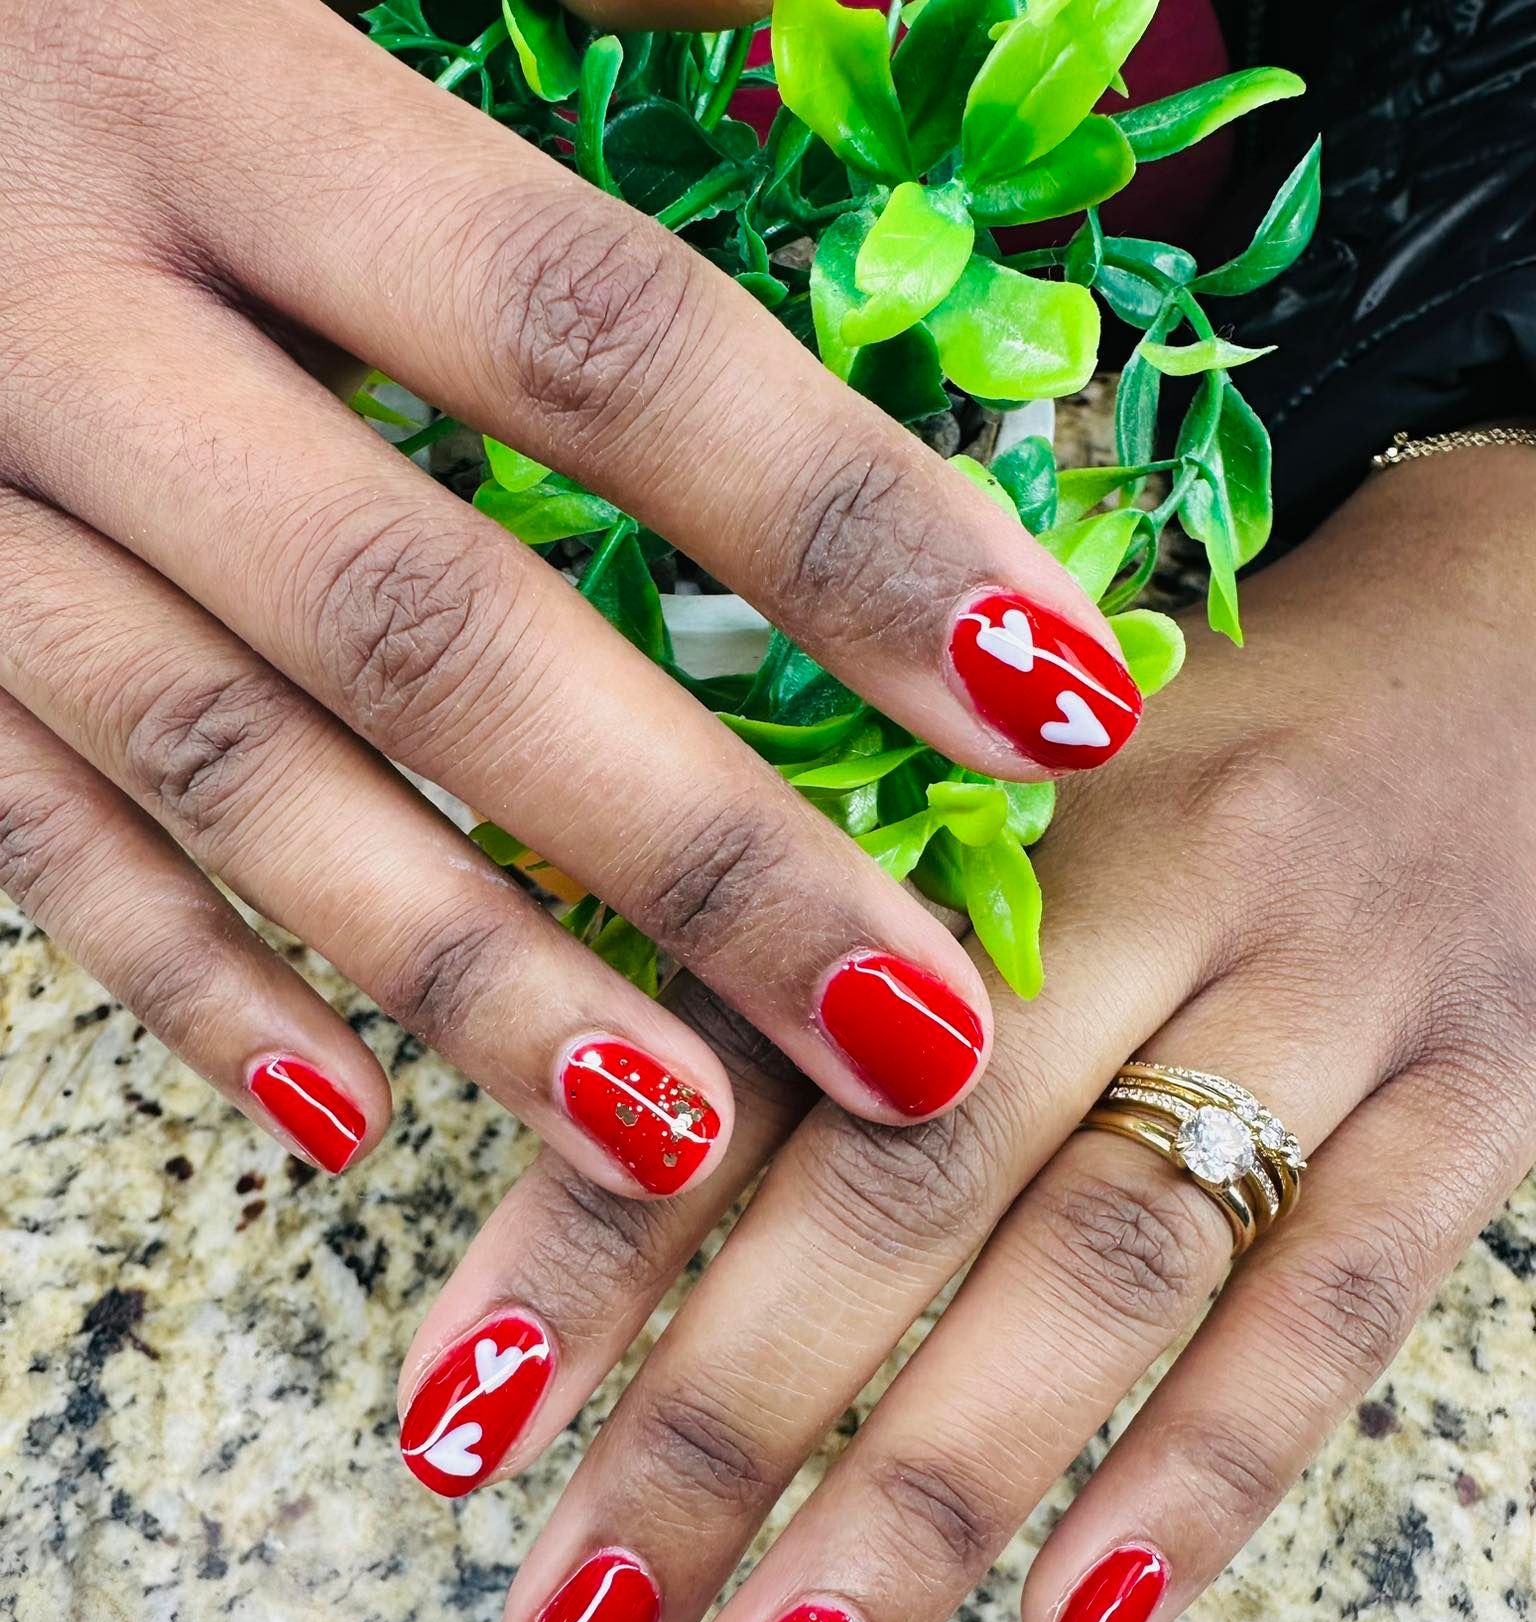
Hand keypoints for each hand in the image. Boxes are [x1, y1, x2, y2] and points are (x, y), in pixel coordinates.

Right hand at [0, 0, 1138, 1189]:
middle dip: (691, 849)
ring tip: (680, 1140)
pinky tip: (352, 1119)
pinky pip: (31, 844)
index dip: (836, 527)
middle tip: (910, 1029)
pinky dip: (193, 987)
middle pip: (423, 620)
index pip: (591, 342)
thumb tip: (863, 55)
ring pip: (229, 774)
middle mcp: (60, 304)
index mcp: (216, 89)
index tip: (1054, 697)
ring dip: (468, 976)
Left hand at [397, 444, 1535, 1621]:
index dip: (581, 1236)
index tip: (451, 1434)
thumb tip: (599, 1144)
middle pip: (902, 1176)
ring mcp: (1331, 990)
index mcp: (977, 791)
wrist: (1522, 633)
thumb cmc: (1198, 741)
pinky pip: (1350, 1292)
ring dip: (920, 1507)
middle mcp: (1143, 879)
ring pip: (1102, 1260)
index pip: (741, 1028)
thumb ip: (824, 936)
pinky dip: (1211, 1464)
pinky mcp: (1488, 1086)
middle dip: (716, 1434)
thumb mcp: (1004, 781)